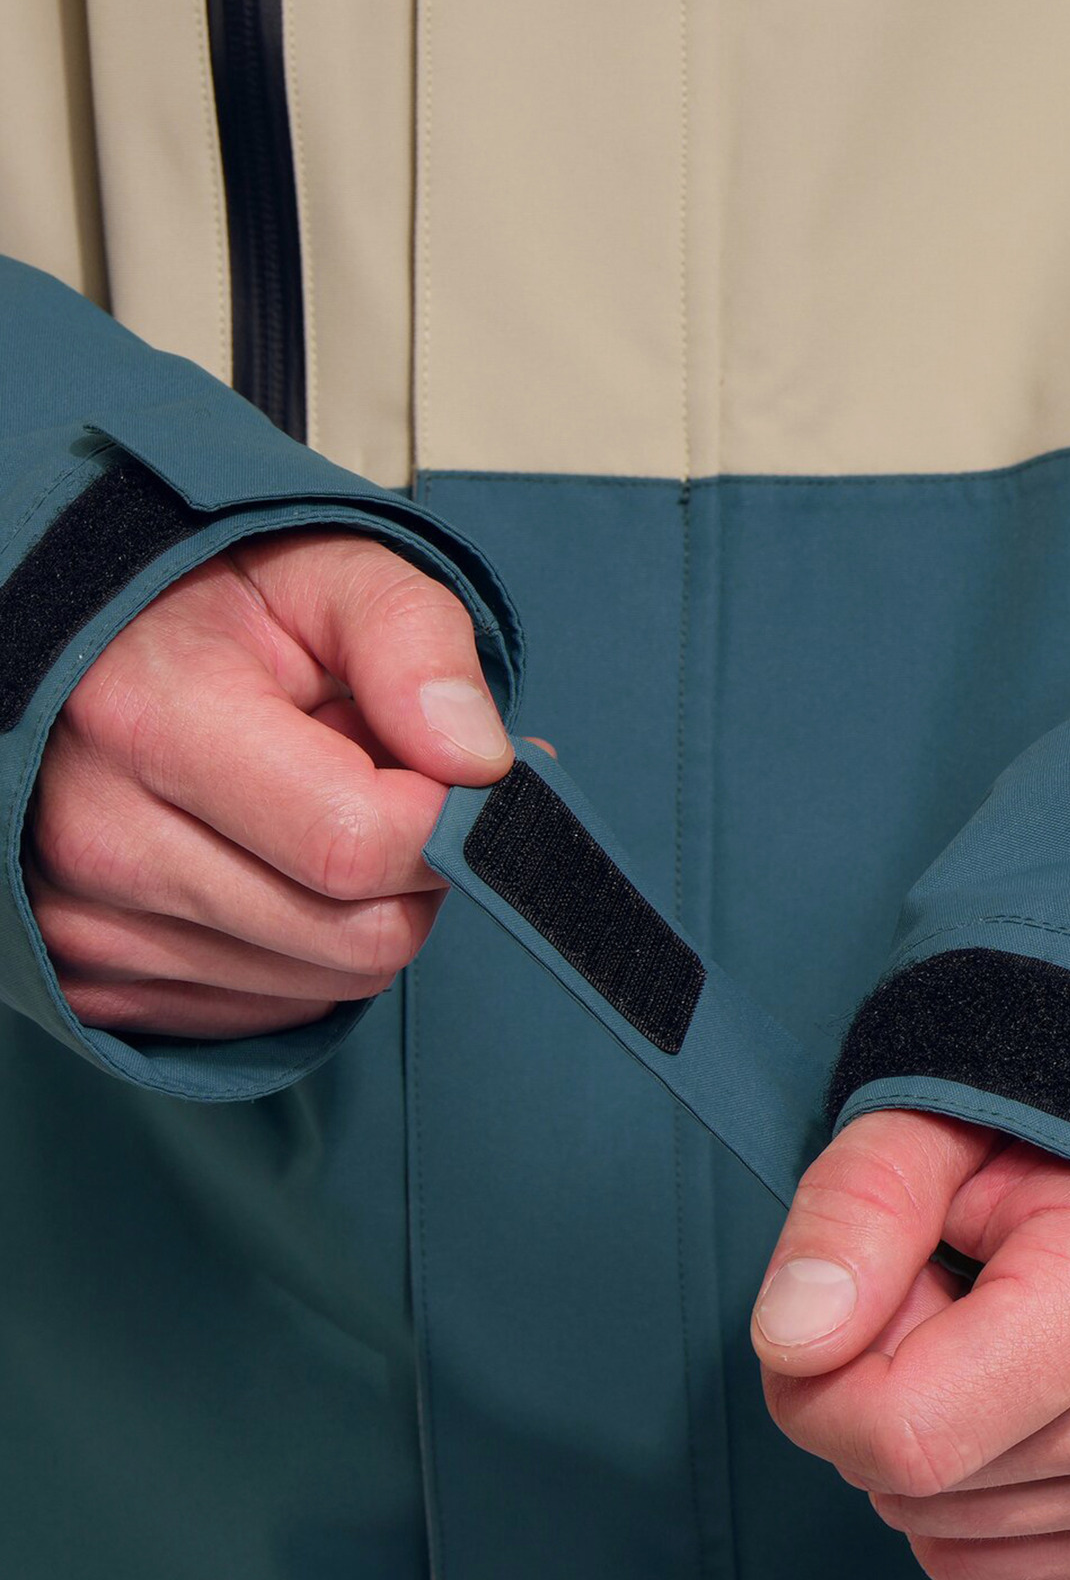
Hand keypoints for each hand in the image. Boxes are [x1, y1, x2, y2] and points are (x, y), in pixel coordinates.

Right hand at [23, 527, 539, 1038]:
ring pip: (332, 983)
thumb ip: (415, 642)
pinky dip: (304, 947)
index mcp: (150, 720)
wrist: (78, 658)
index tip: (438, 767)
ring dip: (360, 907)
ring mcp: (91, 930)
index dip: (441, 816)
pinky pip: (276, 1009)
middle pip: (363, 938)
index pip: (359, 845)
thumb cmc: (210, 612)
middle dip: (411, 867)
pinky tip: (265, 863)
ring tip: (303, 809)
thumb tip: (481, 762)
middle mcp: (103, 842)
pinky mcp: (98, 988)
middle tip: (370, 782)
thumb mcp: (322, 570)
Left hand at [753, 1109, 1069, 1579]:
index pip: (902, 1436)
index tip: (843, 1300)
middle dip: (878, 1385)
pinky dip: (963, 1478)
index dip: (819, 1377)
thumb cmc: (1053, 1136)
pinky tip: (1015, 1386)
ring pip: (937, 1523)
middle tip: (942, 1285)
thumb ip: (856, 1214)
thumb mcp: (932, 1125)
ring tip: (991, 1322)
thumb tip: (790, 1342)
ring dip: (924, 1425)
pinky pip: (979, 1553)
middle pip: (912, 1482)